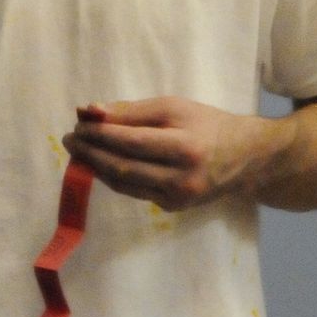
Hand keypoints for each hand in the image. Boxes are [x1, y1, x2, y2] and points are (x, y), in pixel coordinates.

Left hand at [62, 96, 284, 209]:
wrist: (245, 158)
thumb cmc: (207, 125)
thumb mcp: (173, 107)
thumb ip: (131, 111)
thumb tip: (89, 111)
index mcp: (184, 147)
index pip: (130, 142)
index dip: (99, 135)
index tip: (77, 124)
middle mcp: (181, 178)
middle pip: (122, 167)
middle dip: (90, 153)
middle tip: (71, 140)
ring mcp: (177, 198)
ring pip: (124, 183)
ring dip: (96, 167)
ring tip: (79, 151)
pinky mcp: (172, 208)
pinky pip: (134, 191)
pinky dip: (113, 177)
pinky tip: (101, 163)